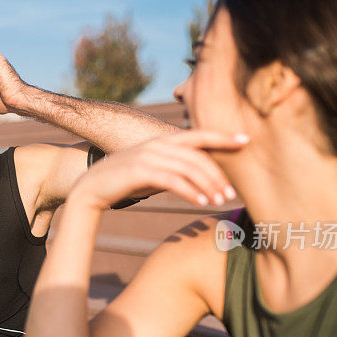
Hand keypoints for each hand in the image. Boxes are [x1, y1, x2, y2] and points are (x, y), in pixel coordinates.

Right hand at [69, 130, 247, 209]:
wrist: (91, 189)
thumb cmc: (125, 182)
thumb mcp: (153, 172)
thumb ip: (174, 169)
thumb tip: (198, 178)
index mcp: (162, 141)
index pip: (199, 135)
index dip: (223, 136)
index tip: (245, 140)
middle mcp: (157, 145)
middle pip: (198, 155)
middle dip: (218, 174)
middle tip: (231, 193)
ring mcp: (147, 156)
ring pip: (188, 168)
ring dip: (207, 185)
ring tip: (218, 201)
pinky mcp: (139, 171)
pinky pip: (172, 180)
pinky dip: (190, 191)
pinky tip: (200, 202)